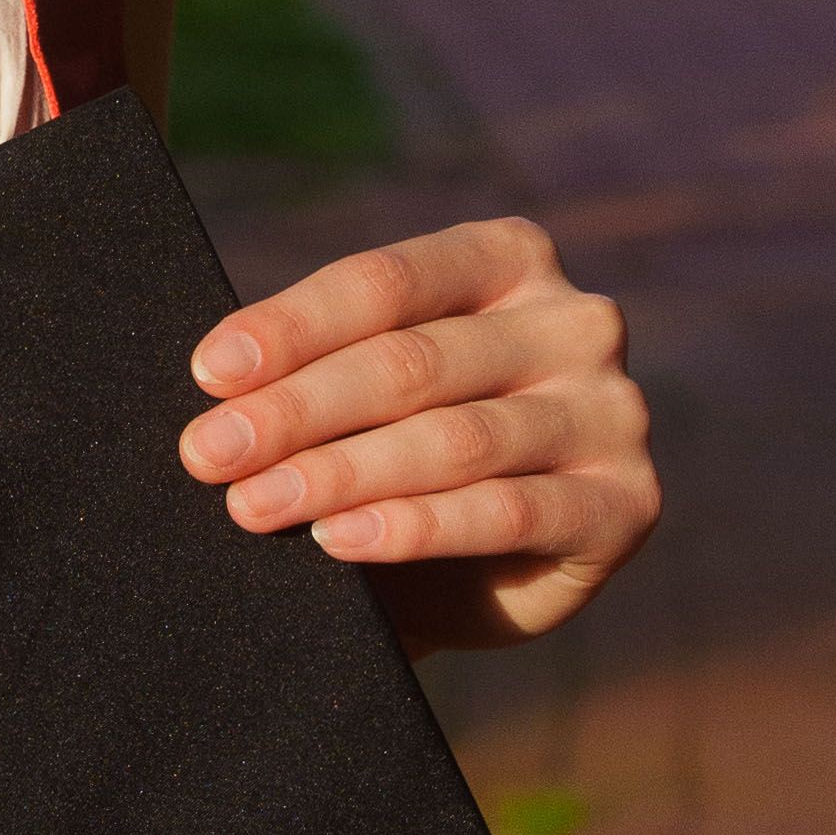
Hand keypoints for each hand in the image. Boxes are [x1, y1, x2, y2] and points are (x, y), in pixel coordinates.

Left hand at [179, 212, 657, 651]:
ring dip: (339, 474)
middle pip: (413, 361)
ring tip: (253, 506)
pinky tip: (341, 541)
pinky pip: (508, 513)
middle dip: (297, 411)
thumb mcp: (364, 392)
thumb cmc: (401, 457)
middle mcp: (575, 321)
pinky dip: (415, 527)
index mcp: (509, 258)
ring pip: (455, 440)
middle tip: (208, 454)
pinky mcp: (627, 504)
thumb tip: (218, 381)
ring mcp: (612, 412)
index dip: (291, 327)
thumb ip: (318, 367)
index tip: (209, 373)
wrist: (475, 576)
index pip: (386, 283)